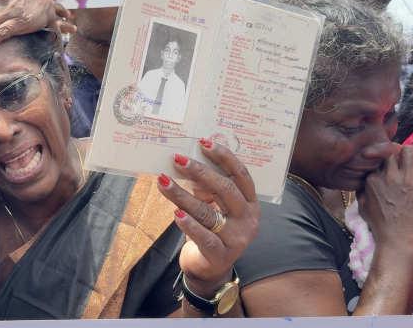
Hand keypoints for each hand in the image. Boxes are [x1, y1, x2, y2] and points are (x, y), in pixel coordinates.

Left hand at [156, 140, 259, 297]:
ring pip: (208, 212)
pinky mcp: (220, 255)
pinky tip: (175, 213)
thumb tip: (186, 161)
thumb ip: (205, 187)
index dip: (223, 157)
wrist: (209, 269)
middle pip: (225, 189)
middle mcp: (248, 219)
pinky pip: (204, 237)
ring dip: (182, 195)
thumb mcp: (212, 205)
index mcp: (249, 202)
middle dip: (200, 172)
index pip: (240, 175)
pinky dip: (188, 224)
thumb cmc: (211, 230)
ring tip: (163, 182)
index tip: (203, 143)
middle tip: (178, 160)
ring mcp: (237, 239)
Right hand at [357, 144, 412, 253]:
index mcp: (371, 179)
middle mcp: (388, 176)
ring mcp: (407, 180)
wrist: (399, 242)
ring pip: (410, 151)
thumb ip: (361, 189)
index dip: (383, 157)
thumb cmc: (380, 227)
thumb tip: (363, 179)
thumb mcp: (362, 207)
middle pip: (392, 149)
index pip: (377, 156)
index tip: (388, 162)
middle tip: (401, 162)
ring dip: (411, 158)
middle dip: (396, 153)